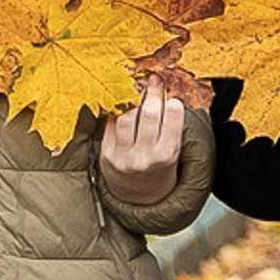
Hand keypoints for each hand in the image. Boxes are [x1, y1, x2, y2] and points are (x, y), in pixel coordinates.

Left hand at [98, 76, 183, 205]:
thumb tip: (169, 96)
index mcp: (167, 156)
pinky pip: (110, 124)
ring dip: (133, 100)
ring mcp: (123, 155)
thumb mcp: (173, 153)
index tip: (172, 97)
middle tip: (154, 82)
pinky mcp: (106, 153)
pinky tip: (124, 104)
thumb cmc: (160, 169)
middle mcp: (144, 157)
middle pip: (148, 114)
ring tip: (138, 91)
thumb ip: (172, 128)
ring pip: (125, 116)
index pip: (171, 122)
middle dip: (153, 94)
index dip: (172, 105)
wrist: (139, 197)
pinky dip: (117, 111)